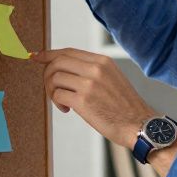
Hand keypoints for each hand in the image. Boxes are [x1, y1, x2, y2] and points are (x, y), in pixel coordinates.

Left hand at [33, 47, 157, 149]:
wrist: (139, 124)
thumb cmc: (124, 106)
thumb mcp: (112, 78)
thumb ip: (91, 70)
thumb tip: (63, 68)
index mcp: (102, 61)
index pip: (68, 51)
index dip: (49, 54)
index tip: (36, 57)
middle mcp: (95, 69)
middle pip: (57, 62)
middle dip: (47, 75)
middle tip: (51, 89)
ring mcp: (89, 84)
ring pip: (54, 78)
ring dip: (52, 91)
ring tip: (63, 102)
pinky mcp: (83, 101)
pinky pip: (57, 95)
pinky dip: (57, 102)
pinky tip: (67, 109)